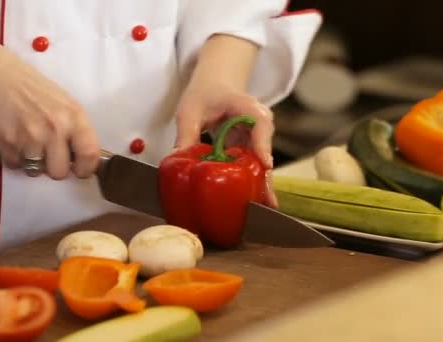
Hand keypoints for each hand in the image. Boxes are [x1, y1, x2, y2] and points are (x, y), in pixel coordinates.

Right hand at [0, 46, 100, 179]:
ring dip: (33, 163)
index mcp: (74, 117)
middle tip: (48, 154)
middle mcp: (54, 128)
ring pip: (36, 171)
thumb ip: (77, 130)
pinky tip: (14, 140)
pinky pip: (15, 165)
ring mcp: (29, 137)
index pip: (89, 154)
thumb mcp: (66, 103)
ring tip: (29, 144)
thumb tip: (84, 159)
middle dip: (54, 167)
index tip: (79, 170)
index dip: (85, 168)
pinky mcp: (7, 142)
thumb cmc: (35, 90)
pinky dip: (14, 157)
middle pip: (59, 172)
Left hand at [174, 81, 278, 207]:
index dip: (264, 144)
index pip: (261, 123)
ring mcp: (256, 138)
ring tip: (263, 211)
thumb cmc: (205, 92)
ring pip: (261, 164)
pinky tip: (252, 205)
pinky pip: (252, 167)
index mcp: (247, 107)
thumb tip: (175, 161)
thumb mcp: (190, 110)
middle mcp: (258, 124)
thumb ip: (186, 134)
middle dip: (266, 178)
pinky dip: (251, 184)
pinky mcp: (249, 149)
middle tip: (267, 203)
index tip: (265, 164)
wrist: (216, 84)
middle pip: (265, 151)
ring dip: (261, 186)